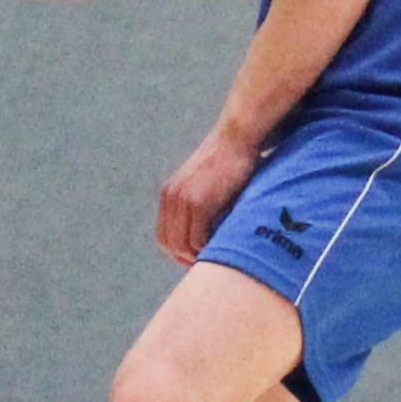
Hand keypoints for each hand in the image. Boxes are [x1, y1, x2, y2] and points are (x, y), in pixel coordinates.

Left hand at [156, 127, 258, 266]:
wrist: (237, 137)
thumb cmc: (229, 159)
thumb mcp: (204, 181)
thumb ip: (198, 201)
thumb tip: (207, 227)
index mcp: (170, 193)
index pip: (164, 235)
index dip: (177, 252)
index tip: (195, 259)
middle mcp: (171, 197)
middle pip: (169, 243)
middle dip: (185, 258)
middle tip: (206, 264)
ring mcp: (184, 199)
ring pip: (182, 244)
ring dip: (197, 256)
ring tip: (215, 259)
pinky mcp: (200, 202)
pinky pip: (197, 238)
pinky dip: (207, 249)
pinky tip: (221, 249)